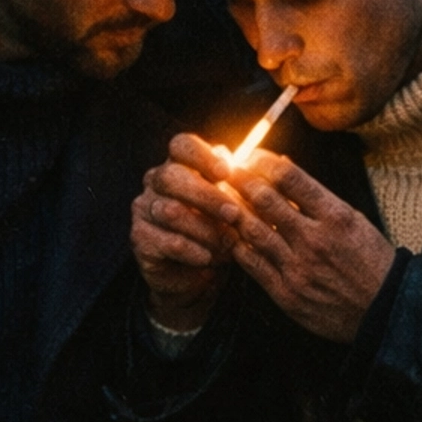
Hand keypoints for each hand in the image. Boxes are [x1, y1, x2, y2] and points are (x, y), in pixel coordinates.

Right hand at [130, 133, 240, 332]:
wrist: (199, 276)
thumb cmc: (222, 234)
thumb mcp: (239, 209)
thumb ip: (250, 186)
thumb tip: (280, 161)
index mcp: (180, 165)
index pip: (182, 145)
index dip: (203, 156)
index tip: (227, 173)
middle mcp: (157, 182)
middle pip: (173, 176)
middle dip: (208, 196)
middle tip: (234, 214)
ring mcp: (145, 208)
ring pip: (171, 211)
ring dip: (205, 230)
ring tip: (227, 244)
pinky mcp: (140, 238)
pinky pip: (168, 241)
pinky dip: (193, 251)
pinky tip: (208, 258)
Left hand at [225, 150, 397, 343]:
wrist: (383, 309)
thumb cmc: (370, 261)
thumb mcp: (353, 219)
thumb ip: (317, 196)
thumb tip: (283, 166)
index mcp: (335, 216)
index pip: (289, 178)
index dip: (263, 162)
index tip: (251, 156)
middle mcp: (314, 239)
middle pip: (265, 200)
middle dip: (240, 180)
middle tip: (226, 170)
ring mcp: (298, 268)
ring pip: (253, 230)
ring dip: (234, 211)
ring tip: (223, 199)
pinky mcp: (286, 294)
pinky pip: (252, 264)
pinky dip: (239, 246)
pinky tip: (233, 235)